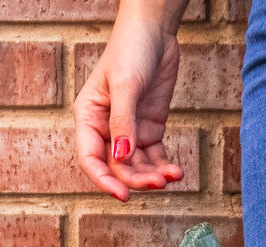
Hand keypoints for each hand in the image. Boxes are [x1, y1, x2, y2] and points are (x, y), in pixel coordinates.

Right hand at [74, 1, 188, 201]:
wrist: (154, 32)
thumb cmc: (131, 50)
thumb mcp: (126, 85)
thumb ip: (124, 123)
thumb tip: (122, 157)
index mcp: (89, 117)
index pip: (90, 158)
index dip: (104, 180)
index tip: (123, 195)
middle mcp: (106, 128)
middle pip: (117, 167)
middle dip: (137, 179)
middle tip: (159, 183)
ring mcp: (129, 131)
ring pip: (138, 167)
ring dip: (154, 176)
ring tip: (173, 175)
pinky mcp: (149, 129)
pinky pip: (155, 158)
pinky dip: (165, 167)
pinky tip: (176, 171)